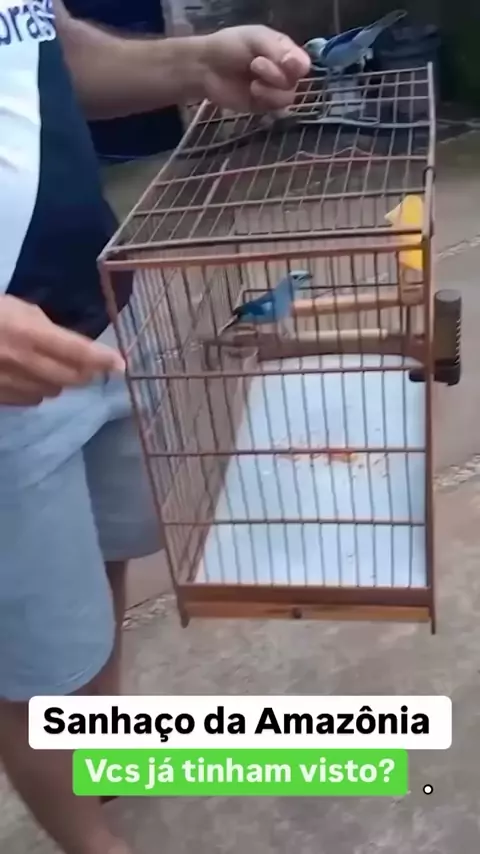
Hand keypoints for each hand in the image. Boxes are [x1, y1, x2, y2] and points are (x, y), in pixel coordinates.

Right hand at [0, 295, 124, 405]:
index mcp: (29, 333)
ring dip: (58, 381)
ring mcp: (10, 383)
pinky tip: (27, 376)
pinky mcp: (0, 397)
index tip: (120, 365)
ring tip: (47, 365)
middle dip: (85, 372)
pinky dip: (36, 389)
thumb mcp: (18, 309)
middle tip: (89, 365)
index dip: (102, 359)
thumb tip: (76, 349)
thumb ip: (49, 329)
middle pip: (72, 379)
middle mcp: (23, 362)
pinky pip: (30, 399)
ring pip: (52, 391)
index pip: (76, 351)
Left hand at [201, 25, 310, 112]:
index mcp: (283, 51)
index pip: (302, 63)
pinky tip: (253, 92)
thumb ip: (279, 51)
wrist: (206, 68)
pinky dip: (266, 100)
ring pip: (288, 97)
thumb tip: (303, 67)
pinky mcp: (263, 106)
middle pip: (296, 81)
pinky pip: (276, 108)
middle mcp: (282, 71)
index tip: (287, 63)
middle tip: (255, 65)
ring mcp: (273, 90)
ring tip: (253, 83)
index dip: (297, 66)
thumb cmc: (230, 47)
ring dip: (271, 90)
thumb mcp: (256, 39)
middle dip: (277, 75)